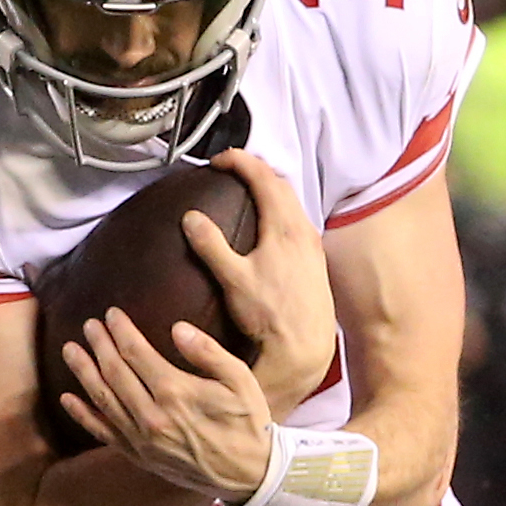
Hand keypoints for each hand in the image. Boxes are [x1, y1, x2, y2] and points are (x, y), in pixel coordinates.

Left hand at [57, 307, 276, 501]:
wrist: (247, 473)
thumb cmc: (247, 421)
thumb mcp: (240, 380)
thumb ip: (208, 352)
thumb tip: (177, 328)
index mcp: (175, 392)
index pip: (136, 353)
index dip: (120, 331)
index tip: (112, 314)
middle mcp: (151, 415)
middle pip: (114, 372)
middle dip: (99, 345)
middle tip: (88, 325)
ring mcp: (141, 438)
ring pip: (102, 399)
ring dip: (83, 372)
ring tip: (70, 350)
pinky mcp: (138, 455)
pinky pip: (102, 432)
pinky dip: (82, 415)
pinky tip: (67, 398)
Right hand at [197, 147, 338, 409]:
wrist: (305, 345)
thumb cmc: (270, 315)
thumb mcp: (234, 279)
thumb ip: (211, 246)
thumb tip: (191, 217)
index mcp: (284, 227)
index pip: (264, 178)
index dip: (240, 162)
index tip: (218, 160)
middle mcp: (303, 230)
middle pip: (281, 184)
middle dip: (255, 171)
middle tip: (232, 170)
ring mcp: (312, 245)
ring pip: (292, 202)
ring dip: (270, 189)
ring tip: (247, 192)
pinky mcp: (314, 260)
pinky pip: (297, 220)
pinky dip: (280, 209)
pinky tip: (268, 227)